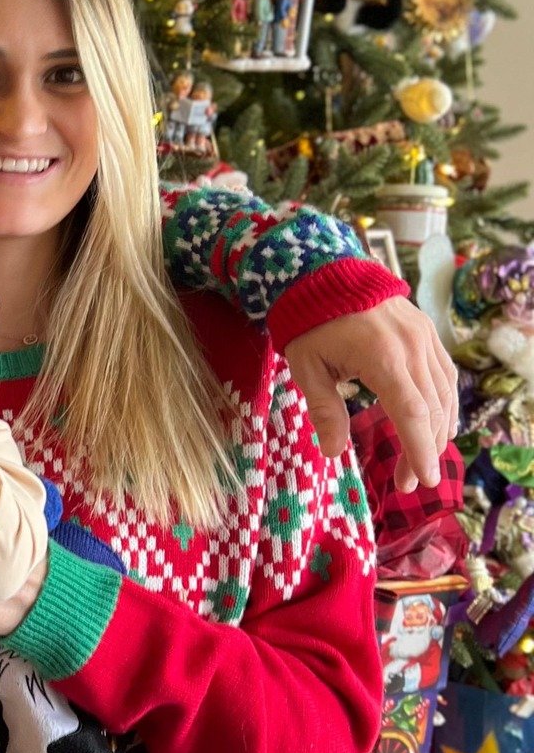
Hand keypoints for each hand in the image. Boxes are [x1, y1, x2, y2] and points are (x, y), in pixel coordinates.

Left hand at [285, 296, 456, 491]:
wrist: (324, 270)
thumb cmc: (309, 321)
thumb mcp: (307, 367)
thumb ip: (325, 410)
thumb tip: (334, 452)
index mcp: (383, 357)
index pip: (412, 413)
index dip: (420, 450)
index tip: (422, 480)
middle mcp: (412, 347)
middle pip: (432, 410)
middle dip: (424, 450)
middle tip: (409, 481)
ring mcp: (423, 337)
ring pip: (444, 393)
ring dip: (437, 431)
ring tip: (420, 460)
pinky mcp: (426, 331)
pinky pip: (444, 374)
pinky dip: (444, 403)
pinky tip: (435, 424)